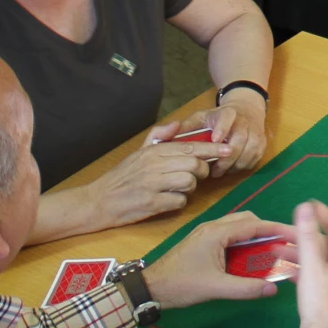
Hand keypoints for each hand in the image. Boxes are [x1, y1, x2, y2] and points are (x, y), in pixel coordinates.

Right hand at [76, 138, 228, 230]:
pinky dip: (178, 202)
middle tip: (195, 176)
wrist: (98, 201)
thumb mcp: (138, 152)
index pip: (191, 146)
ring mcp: (153, 185)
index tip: (229, 149)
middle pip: (194, 165)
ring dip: (189, 188)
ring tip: (177, 188)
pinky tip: (167, 200)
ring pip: (189, 183)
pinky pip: (179, 201)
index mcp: (154, 151)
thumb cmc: (121, 177)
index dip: (213, 148)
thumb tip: (177, 124)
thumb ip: (159, 136)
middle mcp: (154, 165)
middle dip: (201, 171)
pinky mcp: (152, 204)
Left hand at [148, 212, 293, 310]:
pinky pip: (230, 236)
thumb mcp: (216, 288)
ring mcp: (207, 233)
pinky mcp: (203, 242)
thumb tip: (272, 289)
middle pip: (248, 221)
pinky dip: (244, 243)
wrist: (151, 288)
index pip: (254, 225)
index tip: (295, 233)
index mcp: (217, 233)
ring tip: (271, 252)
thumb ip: (246, 288)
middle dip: (268, 231)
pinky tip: (249, 258)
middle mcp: (213, 227)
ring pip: (238, 227)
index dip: (277, 229)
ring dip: (255, 237)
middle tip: (284, 245)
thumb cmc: (181, 285)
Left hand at [150, 90, 269, 172]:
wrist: (244, 110)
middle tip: (214, 170)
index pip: (227, 117)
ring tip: (220, 171)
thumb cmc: (215, 119)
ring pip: (250, 150)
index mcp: (226, 112)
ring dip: (235, 164)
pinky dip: (243, 166)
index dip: (222, 128)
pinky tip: (231, 169)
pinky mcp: (262, 142)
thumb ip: (183, 128)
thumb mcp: (198, 118)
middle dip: (227, 157)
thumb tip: (165, 136)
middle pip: (241, 138)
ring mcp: (255, 131)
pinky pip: (255, 158)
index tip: (215, 140)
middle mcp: (244, 120)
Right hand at [292, 200, 327, 327]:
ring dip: (300, 255)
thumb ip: (308, 236)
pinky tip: (286, 272)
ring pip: (321, 262)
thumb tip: (306, 208)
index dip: (323, 215)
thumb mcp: (312, 267)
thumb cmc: (320, 303)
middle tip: (284, 231)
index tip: (308, 204)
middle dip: (304, 238)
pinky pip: (319, 276)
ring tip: (276, 252)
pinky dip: (304, 271)